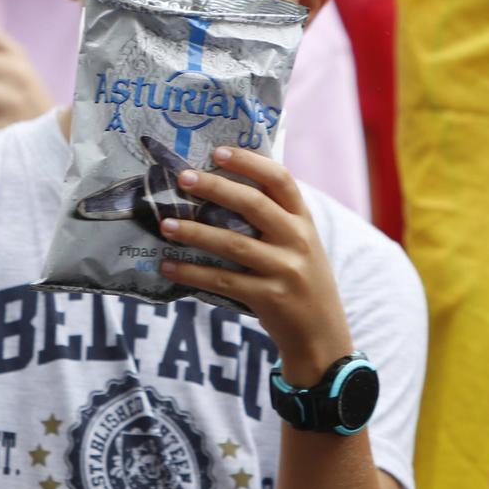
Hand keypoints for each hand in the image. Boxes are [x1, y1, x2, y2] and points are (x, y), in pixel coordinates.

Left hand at [154, 145, 353, 383]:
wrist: (322, 337)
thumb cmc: (302, 282)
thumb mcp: (300, 244)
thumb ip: (274, 219)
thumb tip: (221, 187)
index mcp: (304, 220)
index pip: (280, 179)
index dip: (249, 162)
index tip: (218, 151)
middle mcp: (298, 240)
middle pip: (253, 205)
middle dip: (215, 188)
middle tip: (182, 178)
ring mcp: (285, 270)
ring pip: (233, 244)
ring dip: (195, 233)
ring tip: (165, 225)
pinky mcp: (270, 298)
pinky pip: (223, 281)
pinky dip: (193, 272)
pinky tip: (169, 265)